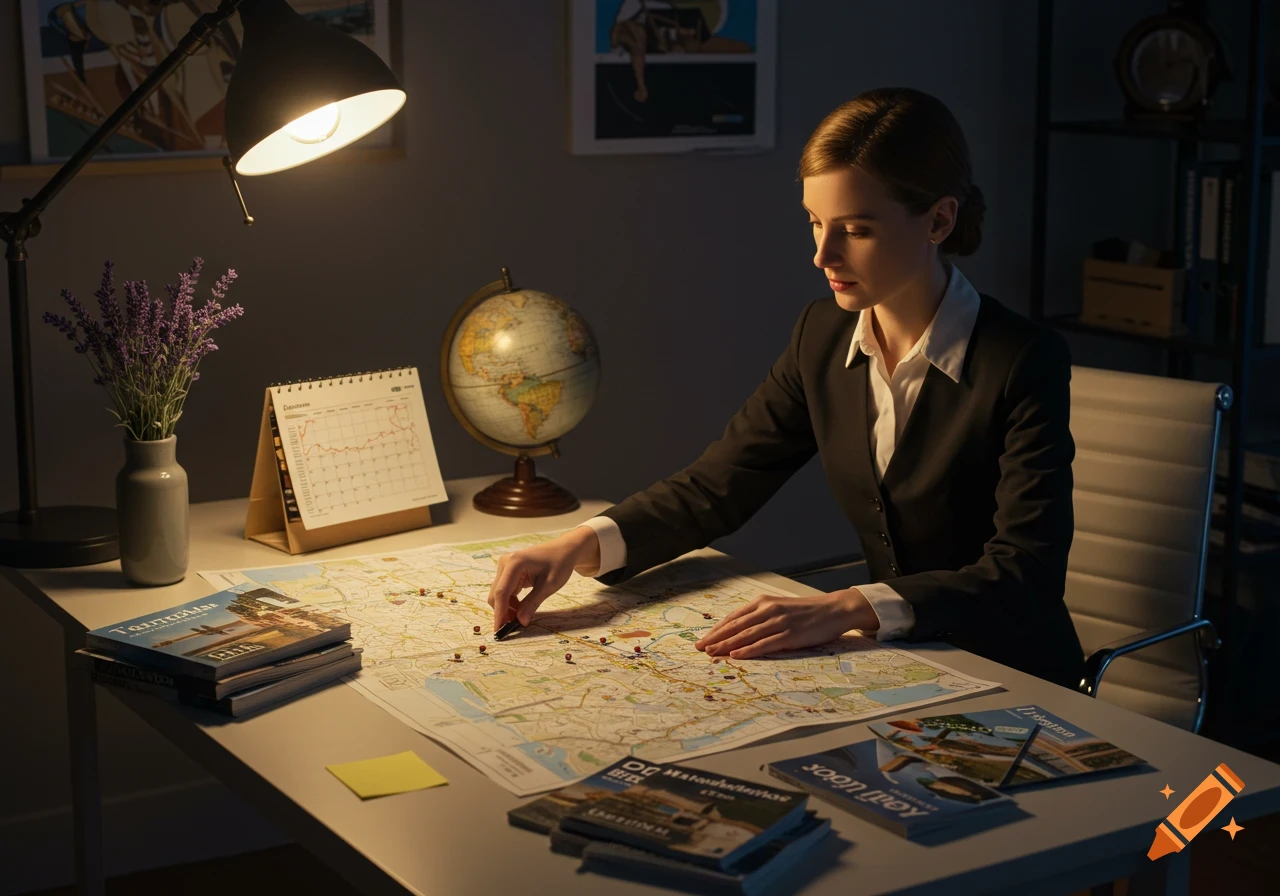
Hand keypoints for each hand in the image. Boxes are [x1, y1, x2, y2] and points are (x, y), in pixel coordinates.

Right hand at [487, 526, 600, 630]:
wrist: (564, 550)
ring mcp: (506, 566)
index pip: (501, 592)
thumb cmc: (559, 563)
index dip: (499, 612)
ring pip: (500, 593)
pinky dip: (511, 601)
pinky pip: (505, 589)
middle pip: (497, 593)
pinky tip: (521, 609)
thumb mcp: (549, 585)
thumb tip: (520, 621)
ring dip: (507, 607)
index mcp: (514, 563)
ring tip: (521, 618)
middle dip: (503, 611)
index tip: (499, 629)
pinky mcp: (509, 571)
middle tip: (513, 627)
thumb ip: (532, 603)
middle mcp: (506, 563)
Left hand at [694, 588, 878, 658]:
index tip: (702, 639)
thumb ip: (760, 617)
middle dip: (716, 638)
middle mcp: (767, 610)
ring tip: (712, 653)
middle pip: (736, 626)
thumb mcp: (779, 608)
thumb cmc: (805, 612)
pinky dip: (748, 650)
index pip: (733, 618)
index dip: (716, 630)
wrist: (833, 610)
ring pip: (746, 635)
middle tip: (699, 649)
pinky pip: (764, 644)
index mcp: (763, 603)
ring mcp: (778, 622)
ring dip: (727, 645)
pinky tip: (736, 655)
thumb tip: (739, 631)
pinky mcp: (789, 635)